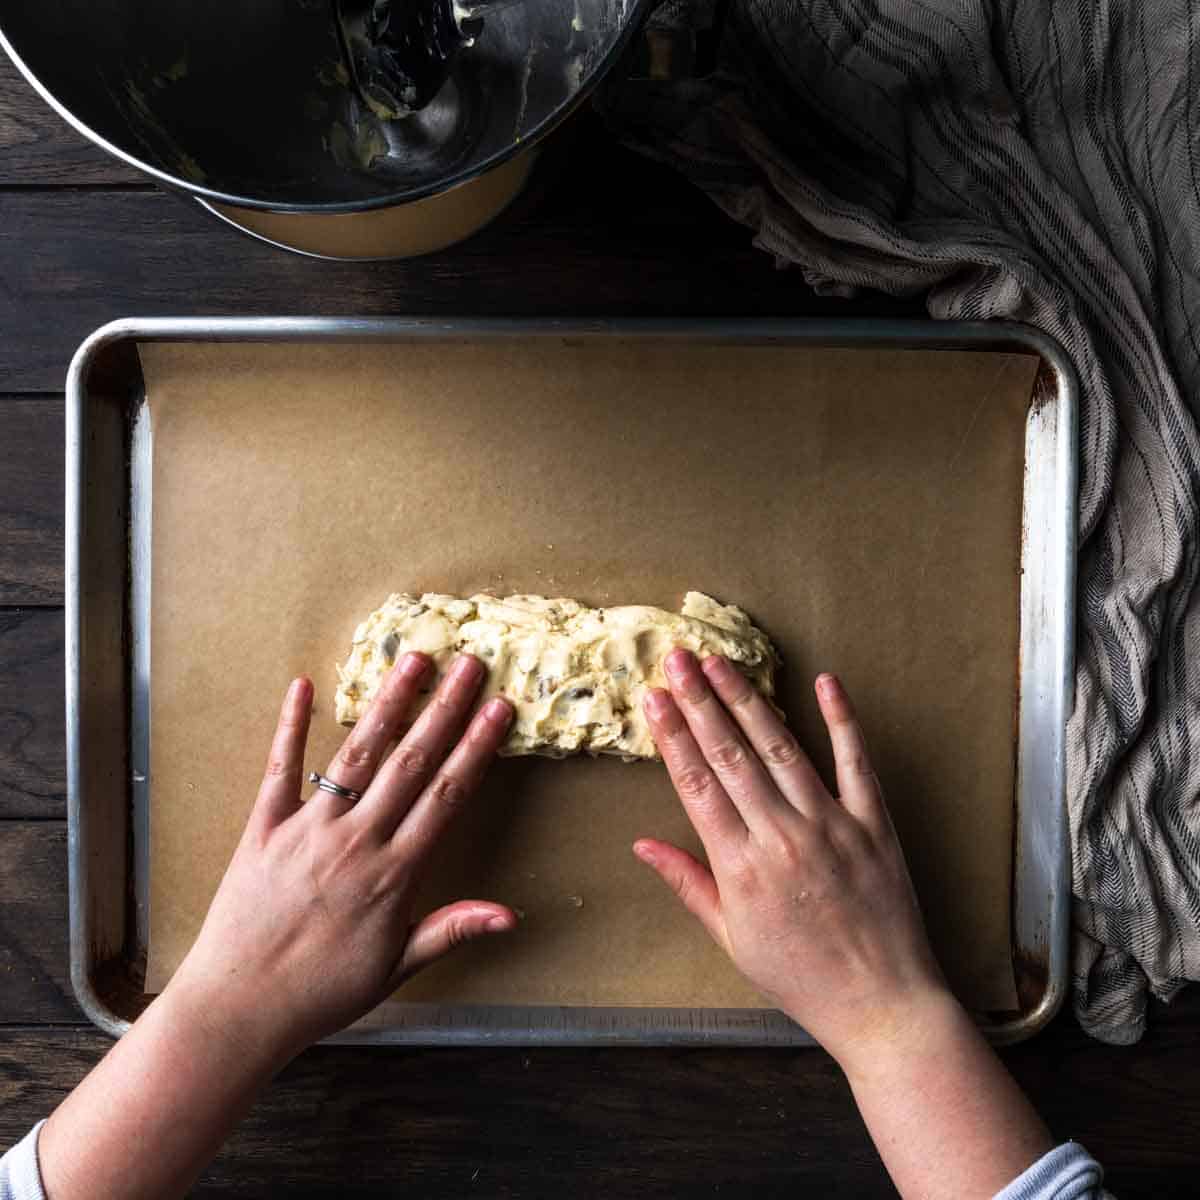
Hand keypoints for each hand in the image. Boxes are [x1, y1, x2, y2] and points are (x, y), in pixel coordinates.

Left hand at [168, 652, 516, 1059]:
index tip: (500, 709)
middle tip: (470, 664)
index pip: (447, 796)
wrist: (238, 1009)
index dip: (477, 747)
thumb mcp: (397, 968)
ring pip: (357, 754)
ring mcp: (308, 829)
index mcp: (394, 873)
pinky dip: (289, 726)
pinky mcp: (262, 828)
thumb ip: (451, 929)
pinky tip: (302, 686)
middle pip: (411, 762)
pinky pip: (279, 769)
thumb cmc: (322, 993)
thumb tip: (510, 915)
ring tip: (413, 659)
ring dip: (389, 703)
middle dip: (445, 708)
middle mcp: (356, 840)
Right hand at [635, 650, 948, 1067]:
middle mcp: (782, 837)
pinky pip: (856, 763)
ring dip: (748, 700)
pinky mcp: (873, 824)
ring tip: (722, 663)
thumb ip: (688, 884)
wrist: (881, 1004)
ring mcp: (831, 825)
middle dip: (700, 701)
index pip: (697, 783)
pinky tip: (826, 683)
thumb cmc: (800, 976)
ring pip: (781, 748)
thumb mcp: (731, 938)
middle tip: (678, 658)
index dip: (672, 736)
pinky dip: (842, 720)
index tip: (653, 698)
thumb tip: (642, 843)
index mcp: (741, 867)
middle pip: (731, 754)